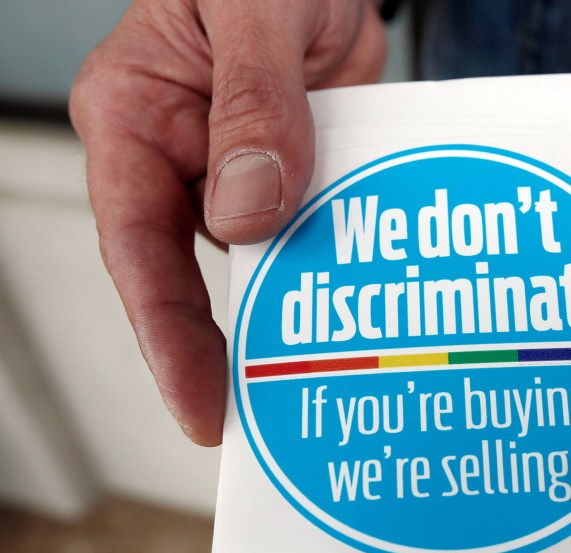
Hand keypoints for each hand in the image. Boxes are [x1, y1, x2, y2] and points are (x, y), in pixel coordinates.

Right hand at [70, 0, 385, 443]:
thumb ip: (251, 103)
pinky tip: (368, 308)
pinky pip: (311, 230)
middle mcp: (180, 160)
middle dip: (227, 354)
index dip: (168, 337)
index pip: (140, 249)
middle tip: (268, 425)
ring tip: (325, 381)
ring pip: (260, 262)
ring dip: (293, 313)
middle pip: (193, 278)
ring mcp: (239, 172)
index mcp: (135, 121)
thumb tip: (248, 209)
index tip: (201, 405)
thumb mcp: (252, 8)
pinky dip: (336, 267)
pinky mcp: (294, 174)